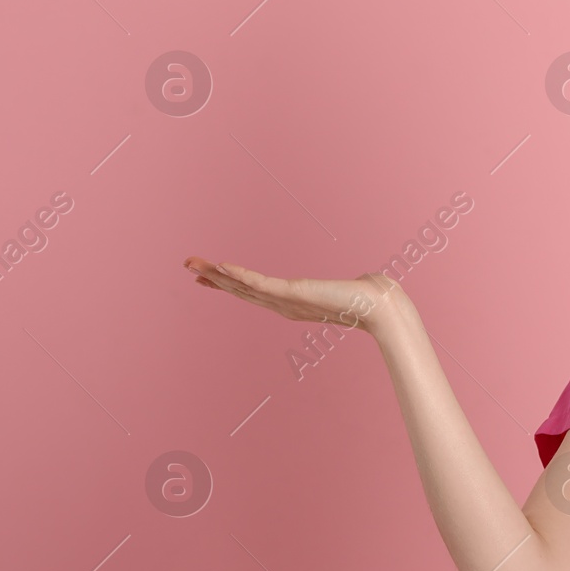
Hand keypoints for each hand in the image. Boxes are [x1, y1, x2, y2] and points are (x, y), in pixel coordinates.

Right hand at [182, 256, 409, 334]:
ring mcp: (287, 301)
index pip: (253, 291)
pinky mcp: (294, 293)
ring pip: (244, 286)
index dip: (229, 282)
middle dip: (213, 277)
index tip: (209, 274)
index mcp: (292, 303)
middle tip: (188, 265)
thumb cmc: (371, 300)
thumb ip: (351, 285)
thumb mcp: (352, 289)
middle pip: (241, 289)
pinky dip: (242, 275)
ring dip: (217, 274)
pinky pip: (261, 284)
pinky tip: (223, 266)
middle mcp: (284, 305)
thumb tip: (364, 278)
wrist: (381, 307)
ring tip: (193, 264)